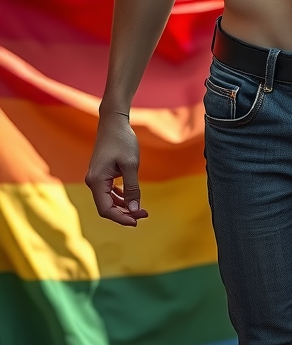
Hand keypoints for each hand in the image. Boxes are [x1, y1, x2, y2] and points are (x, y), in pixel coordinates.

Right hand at [85, 111, 148, 225]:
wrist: (114, 123)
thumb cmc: (123, 141)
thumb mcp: (131, 165)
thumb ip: (132, 188)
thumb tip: (135, 210)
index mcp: (96, 181)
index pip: (106, 209)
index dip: (121, 218)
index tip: (137, 221)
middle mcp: (92, 182)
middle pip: (106, 207)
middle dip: (124, 213)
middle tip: (144, 214)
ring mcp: (96, 178)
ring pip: (108, 201)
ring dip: (124, 206)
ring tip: (141, 209)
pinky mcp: (101, 174)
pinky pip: (109, 192)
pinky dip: (120, 197)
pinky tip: (132, 198)